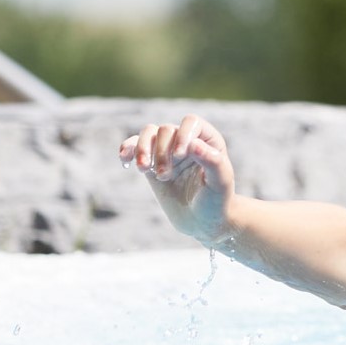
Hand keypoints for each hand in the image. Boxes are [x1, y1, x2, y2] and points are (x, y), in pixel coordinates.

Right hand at [119, 114, 236, 245]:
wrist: (203, 221)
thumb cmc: (217, 201)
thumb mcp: (220, 183)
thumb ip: (213, 162)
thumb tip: (194, 143)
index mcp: (208, 140)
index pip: (190, 122)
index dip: (182, 135)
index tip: (179, 156)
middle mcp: (187, 141)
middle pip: (166, 129)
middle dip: (161, 151)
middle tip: (165, 176)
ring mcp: (167, 151)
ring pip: (148, 133)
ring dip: (142, 148)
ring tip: (143, 169)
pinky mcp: (152, 163)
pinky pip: (135, 146)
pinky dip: (127, 148)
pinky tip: (124, 159)